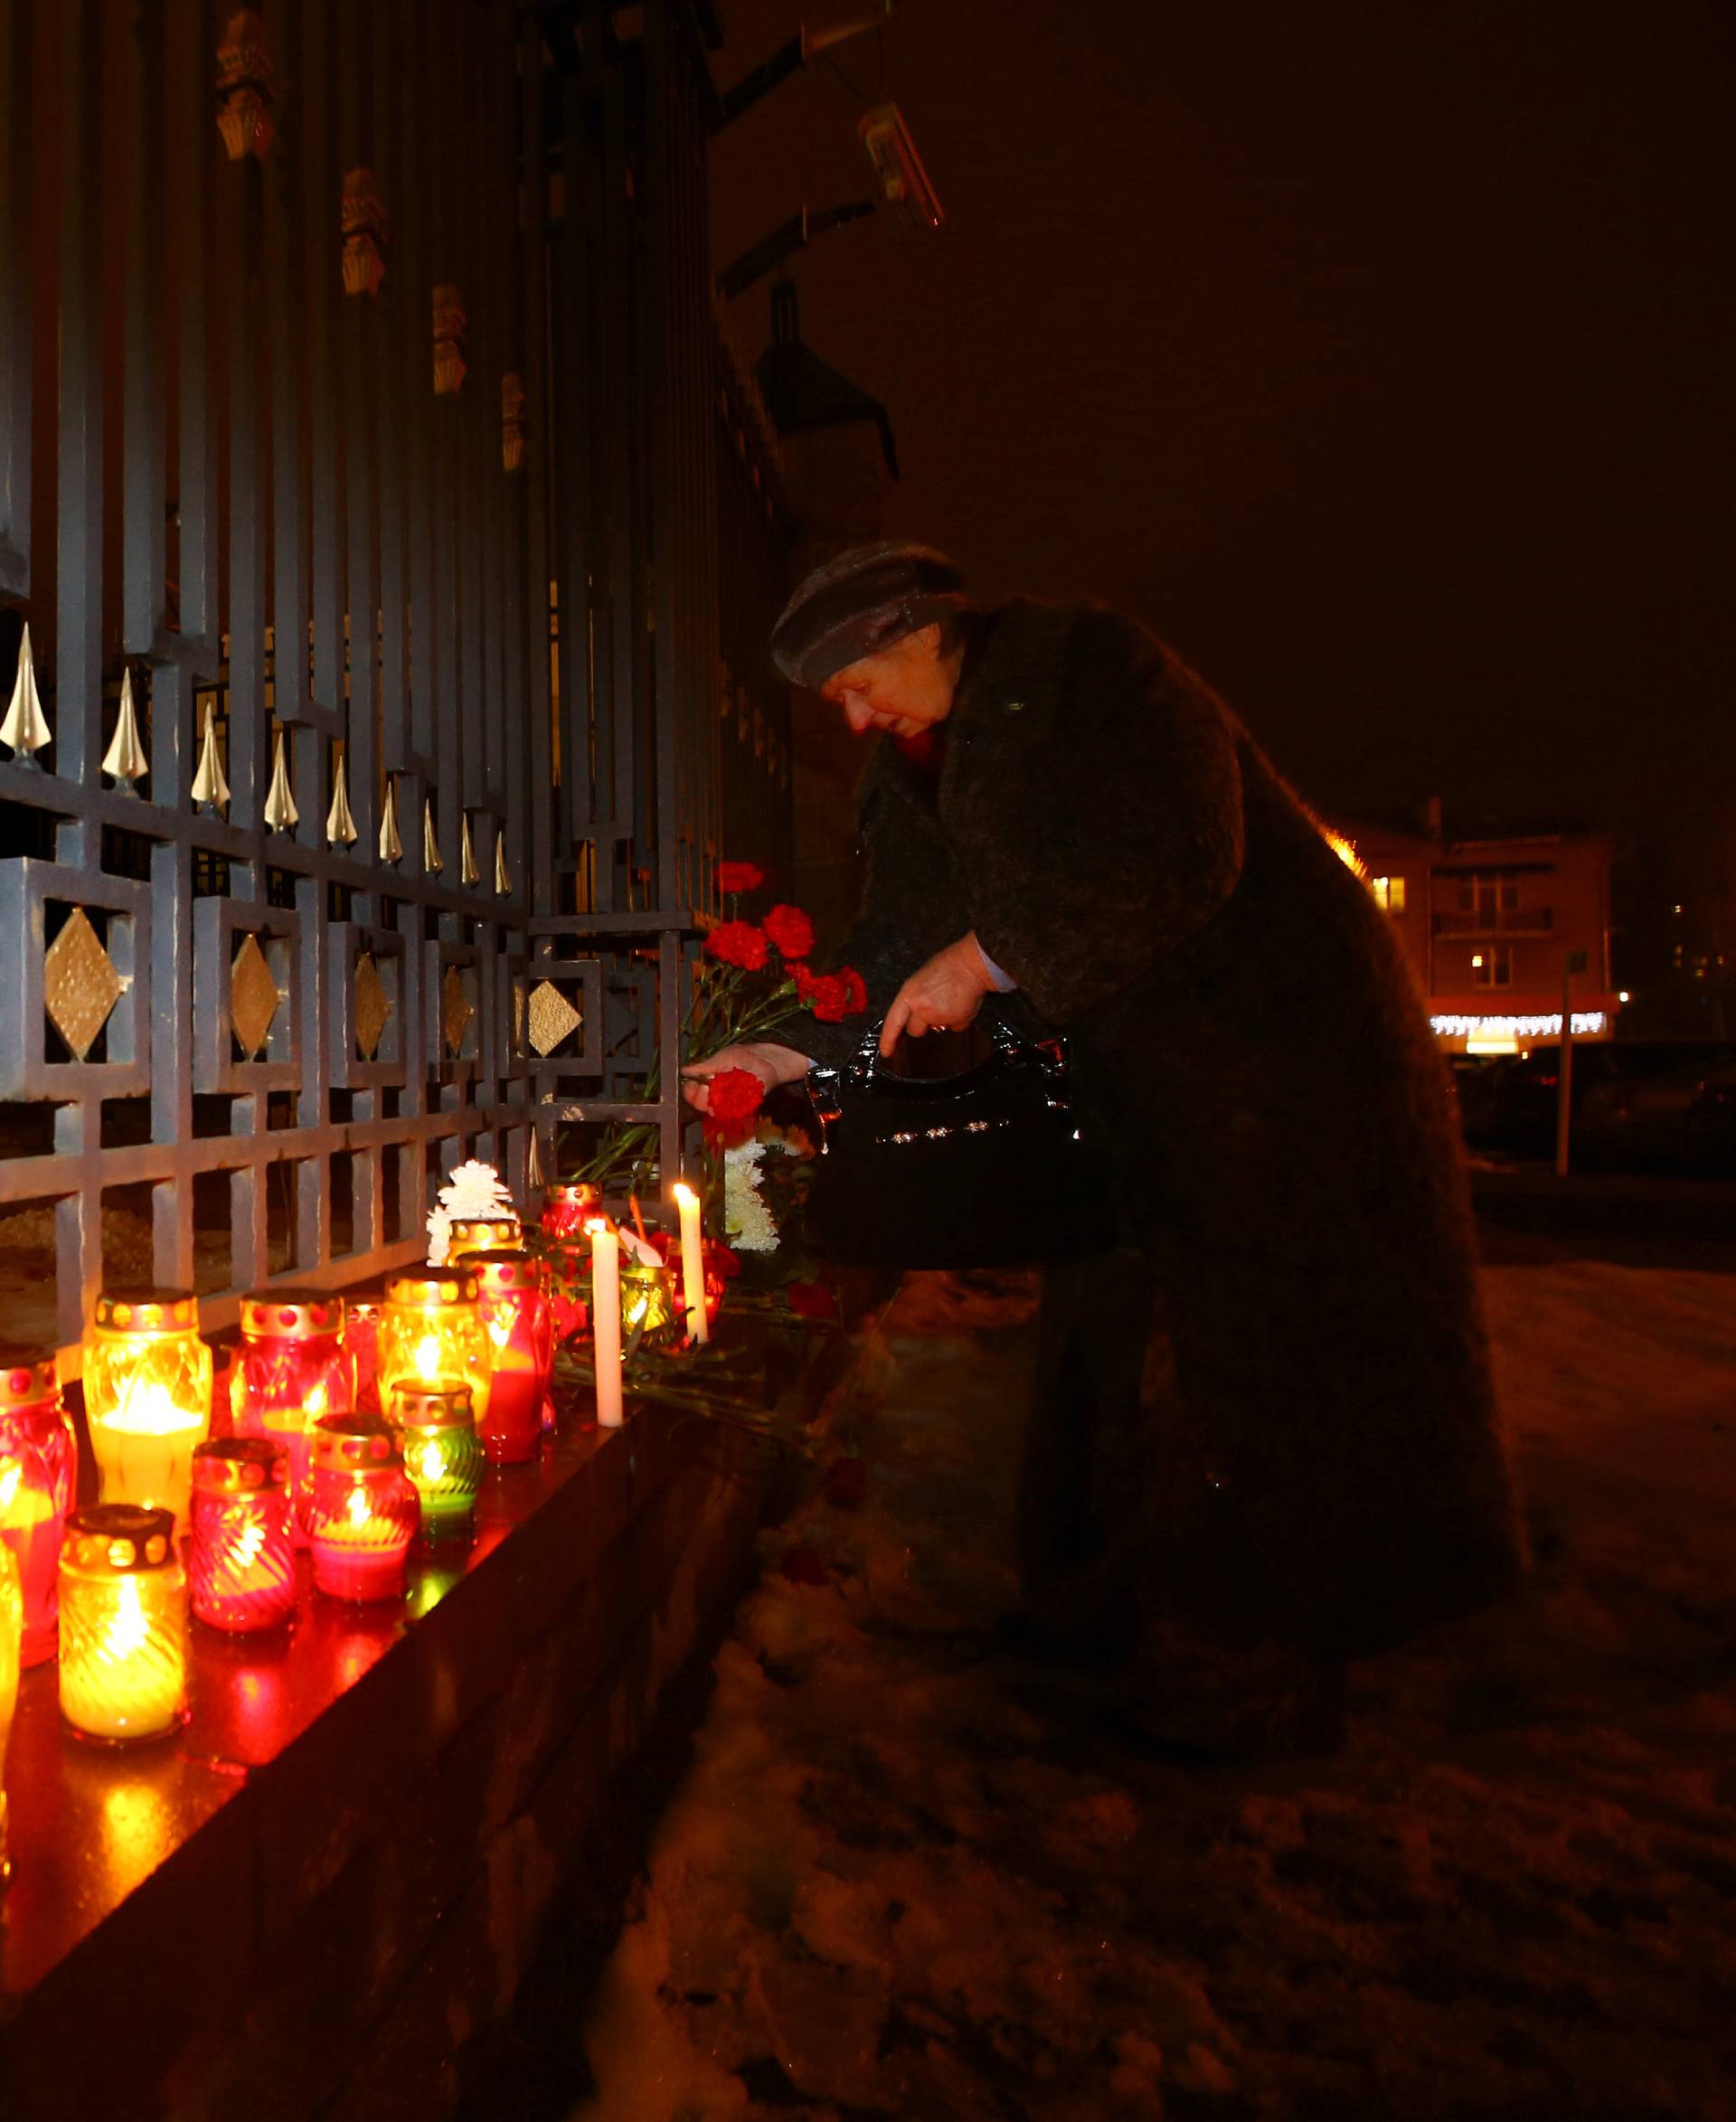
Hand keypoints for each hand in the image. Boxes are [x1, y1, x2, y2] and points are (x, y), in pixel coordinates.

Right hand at [681, 1041, 810, 1112]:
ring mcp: (729, 1103)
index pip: (692, 1093)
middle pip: (701, 1105)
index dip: (689, 1091)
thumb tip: (683, 1071)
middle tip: (704, 1088)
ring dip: (712, 1102)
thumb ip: (703, 1066)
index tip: (691, 1085)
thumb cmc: (742, 1056)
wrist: (766, 1059)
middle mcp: (717, 1096)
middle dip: (698, 1097)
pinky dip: (729, 1105)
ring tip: (718, 1090)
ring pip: (714, 1111)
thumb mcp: (720, 1058)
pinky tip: (729, 1097)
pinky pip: (732, 1112)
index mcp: (708, 1083)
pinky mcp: (743, 1108)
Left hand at [879, 933, 996, 1058]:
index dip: (888, 1039)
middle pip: (915, 1031)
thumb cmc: (947, 967)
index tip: (886, 1051)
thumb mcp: (919, 981)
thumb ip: (913, 1000)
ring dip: (940, 1022)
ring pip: (936, 1030)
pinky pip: (954, 1029)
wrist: (970, 965)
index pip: (893, 1022)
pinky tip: (959, 1005)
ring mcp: (938, 1017)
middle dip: (921, 1025)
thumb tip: (914, 1016)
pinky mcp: (955, 1022)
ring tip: (948, 1002)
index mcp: (909, 995)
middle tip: (932, 1008)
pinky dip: (957, 1021)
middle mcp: (921, 1008)